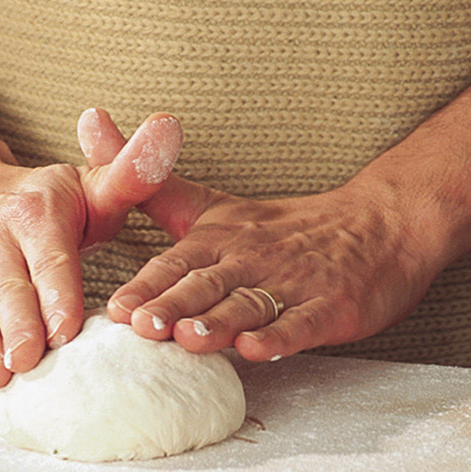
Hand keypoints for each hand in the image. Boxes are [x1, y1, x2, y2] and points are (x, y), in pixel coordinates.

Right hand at [0, 111, 182, 403]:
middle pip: (7, 293)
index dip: (57, 294)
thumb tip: (170, 127)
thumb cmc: (37, 204)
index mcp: (34, 217)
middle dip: (17, 328)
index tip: (68, 327)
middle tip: (29, 362)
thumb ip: (131, 173)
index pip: (50, 260)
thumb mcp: (84, 184)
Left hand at [78, 109, 440, 362]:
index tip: (115, 308)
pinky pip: (302, 324)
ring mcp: (292, 284)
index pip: (175, 264)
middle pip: (206, 284)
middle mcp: (250, 260)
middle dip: (173, 304)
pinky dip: (280, 337)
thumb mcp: (211, 205)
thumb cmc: (284, 227)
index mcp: (219, 240)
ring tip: (190, 339)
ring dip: (219, 322)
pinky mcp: (330, 307)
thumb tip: (90, 121)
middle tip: (141, 326)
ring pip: (249, 305)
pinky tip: (258, 349)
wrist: (380, 224)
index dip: (146, 286)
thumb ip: (150, 186)